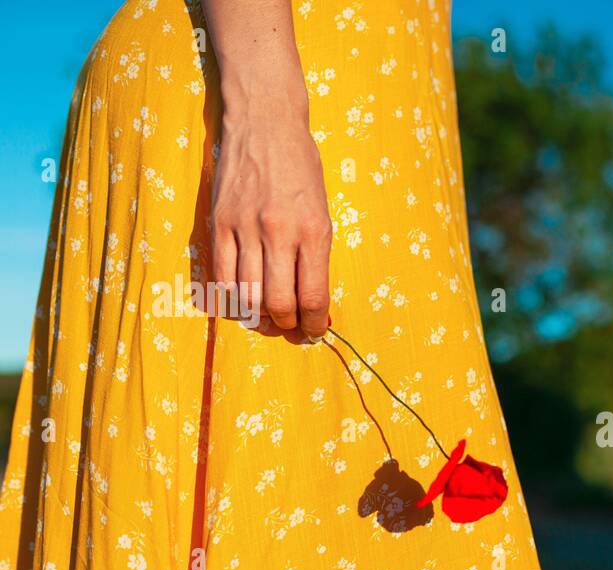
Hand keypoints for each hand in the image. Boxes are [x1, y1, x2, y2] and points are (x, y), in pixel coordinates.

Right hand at [210, 108, 331, 338]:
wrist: (264, 122)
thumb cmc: (301, 168)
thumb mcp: (322, 212)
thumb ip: (316, 257)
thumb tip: (312, 302)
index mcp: (313, 231)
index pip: (313, 296)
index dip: (315, 324)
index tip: (315, 331)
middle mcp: (278, 232)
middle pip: (278, 304)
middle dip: (287, 326)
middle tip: (291, 327)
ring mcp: (244, 228)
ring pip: (246, 297)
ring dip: (259, 317)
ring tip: (268, 317)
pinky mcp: (217, 222)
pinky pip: (220, 276)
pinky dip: (232, 297)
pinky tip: (243, 299)